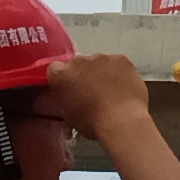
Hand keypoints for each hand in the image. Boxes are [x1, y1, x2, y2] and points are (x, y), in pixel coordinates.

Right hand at [41, 50, 159, 141]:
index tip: (68, 90)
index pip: (54, 70)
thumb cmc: (92, 122)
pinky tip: (124, 86)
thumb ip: (66, 100)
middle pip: (78, 64)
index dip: (62, 79)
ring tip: (111, 90)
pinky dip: (119, 72)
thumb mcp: (69, 116)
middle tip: (90, 91)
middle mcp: (79, 60)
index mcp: (61, 74)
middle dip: (82, 74)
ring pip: (98, 62)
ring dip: (101, 72)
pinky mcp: (122, 59)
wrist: (123, 119)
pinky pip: (117, 63)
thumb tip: (70, 99)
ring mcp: (102, 57)